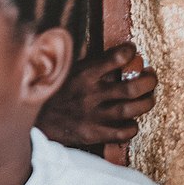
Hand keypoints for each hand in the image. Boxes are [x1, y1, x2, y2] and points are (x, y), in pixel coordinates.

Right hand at [38, 42, 157, 146]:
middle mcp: (90, 93)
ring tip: (149, 97)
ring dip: (147, 102)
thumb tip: (101, 51)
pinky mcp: (93, 133)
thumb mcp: (62, 71)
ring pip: (132, 109)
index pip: (114, 58)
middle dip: (149, 81)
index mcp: (82, 74)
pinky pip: (123, 132)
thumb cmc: (50, 92)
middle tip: (151, 76)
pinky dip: (133, 127)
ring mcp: (93, 115)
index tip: (133, 51)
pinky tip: (132, 121)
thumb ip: (82, 63)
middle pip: (132, 87)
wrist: (32, 120)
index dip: (129, 52)